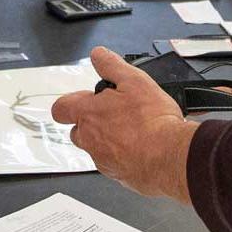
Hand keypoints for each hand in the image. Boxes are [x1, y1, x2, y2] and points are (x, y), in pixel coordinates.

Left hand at [49, 47, 198, 202]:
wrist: (170, 156)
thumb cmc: (152, 121)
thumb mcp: (134, 80)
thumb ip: (112, 66)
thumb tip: (98, 55)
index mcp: (88, 115)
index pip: (61, 109)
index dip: (70, 102)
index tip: (83, 99)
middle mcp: (90, 140)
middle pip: (78, 130)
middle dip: (92, 122)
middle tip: (116, 113)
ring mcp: (103, 161)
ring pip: (97, 148)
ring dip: (109, 139)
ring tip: (135, 129)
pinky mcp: (118, 176)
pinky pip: (114, 163)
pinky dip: (124, 155)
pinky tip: (143, 147)